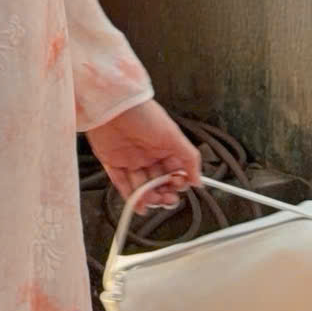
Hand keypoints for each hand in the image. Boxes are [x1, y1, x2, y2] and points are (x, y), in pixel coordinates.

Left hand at [85, 97, 202, 213]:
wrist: (113, 106)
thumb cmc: (143, 113)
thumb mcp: (173, 135)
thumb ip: (189, 158)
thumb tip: (199, 180)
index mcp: (164, 147)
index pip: (175, 172)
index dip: (178, 182)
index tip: (179, 186)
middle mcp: (148, 154)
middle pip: (159, 182)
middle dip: (164, 193)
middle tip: (167, 198)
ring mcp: (130, 159)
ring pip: (142, 186)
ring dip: (148, 197)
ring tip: (153, 200)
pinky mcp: (112, 161)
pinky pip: (122, 183)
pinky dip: (131, 196)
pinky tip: (139, 205)